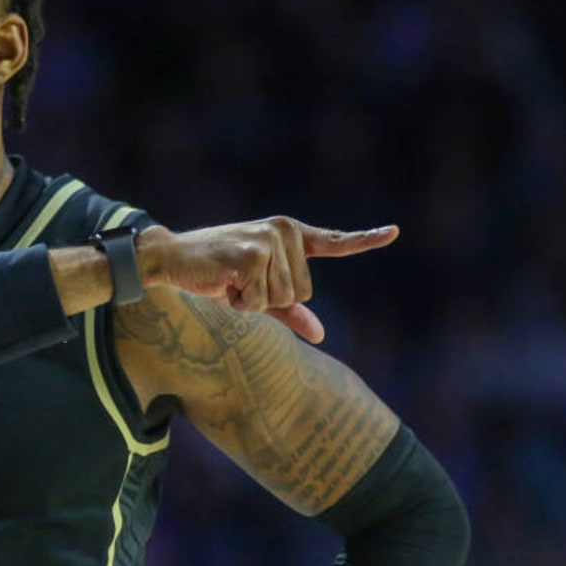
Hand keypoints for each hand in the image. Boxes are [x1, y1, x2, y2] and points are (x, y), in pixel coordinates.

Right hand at [136, 218, 399, 343]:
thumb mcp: (256, 291)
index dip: (365, 240)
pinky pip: (260, 303)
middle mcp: (283, 231)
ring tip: (228, 280)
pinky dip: (238, 303)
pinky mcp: (252, 256)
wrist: (170, 258)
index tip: (394, 232)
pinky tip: (221, 283)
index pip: (333, 241)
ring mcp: (268, 241)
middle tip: (238, 281)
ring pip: (283, 300)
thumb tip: (320, 335)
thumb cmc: (214, 272)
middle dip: (268, 299)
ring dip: (251, 302)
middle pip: (302, 293)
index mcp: (288, 233)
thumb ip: (289, 311)